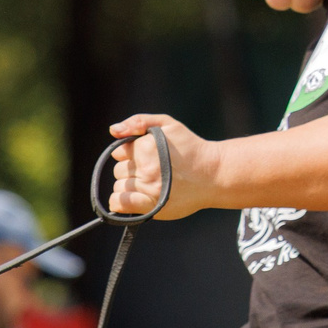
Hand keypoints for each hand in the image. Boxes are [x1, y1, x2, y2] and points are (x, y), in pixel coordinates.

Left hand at [104, 115, 218, 220]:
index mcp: (146, 147)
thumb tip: (113, 129)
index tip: (143, 157)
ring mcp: (148, 187)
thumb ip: (139, 122)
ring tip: (148, 185)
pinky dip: (119, 202)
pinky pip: (119, 203)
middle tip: (150, 172)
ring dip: (128, 186)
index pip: (119, 152)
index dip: (129, 154)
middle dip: (130, 170)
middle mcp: (146, 168)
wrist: (213, 174)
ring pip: (119, 187)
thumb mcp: (168, 125)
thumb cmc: (190, 148)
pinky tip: (130, 200)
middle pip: (119, 171)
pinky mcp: (151, 205)